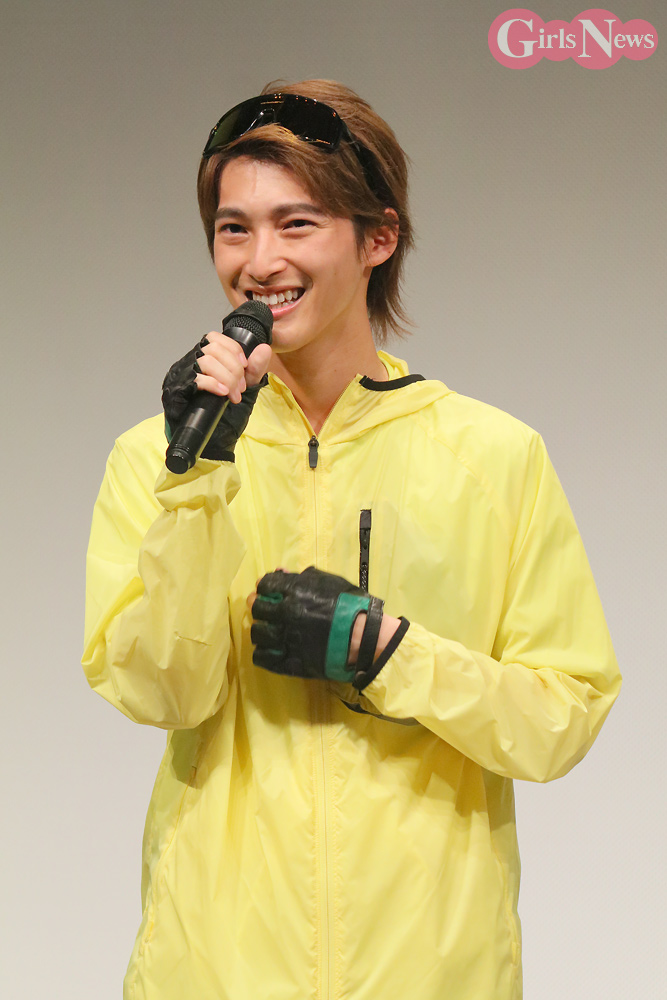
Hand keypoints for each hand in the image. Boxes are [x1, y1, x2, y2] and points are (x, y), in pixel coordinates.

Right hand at [162, 333, 271, 459]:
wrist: (212, 442)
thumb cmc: (224, 415)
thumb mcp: (245, 389)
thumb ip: (254, 370)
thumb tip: (264, 348)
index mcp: (203, 358)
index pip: (214, 339)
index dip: (232, 349)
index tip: (245, 366)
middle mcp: (190, 363)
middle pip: (213, 349)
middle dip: (233, 368)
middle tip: (241, 388)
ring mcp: (181, 375)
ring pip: (205, 360)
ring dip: (226, 378)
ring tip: (233, 395)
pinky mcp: (176, 391)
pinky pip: (195, 379)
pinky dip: (214, 384)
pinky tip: (223, 393)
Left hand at [250, 567, 385, 684]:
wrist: (366, 638)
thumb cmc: (351, 605)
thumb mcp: (328, 582)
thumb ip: (302, 578)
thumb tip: (280, 572)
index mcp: (295, 592)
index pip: (265, 585)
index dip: (264, 586)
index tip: (269, 590)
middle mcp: (285, 614)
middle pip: (256, 608)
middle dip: (258, 605)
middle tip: (265, 608)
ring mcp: (286, 639)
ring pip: (257, 633)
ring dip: (260, 629)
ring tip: (268, 630)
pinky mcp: (290, 662)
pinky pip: (263, 658)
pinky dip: (263, 652)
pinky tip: (270, 648)